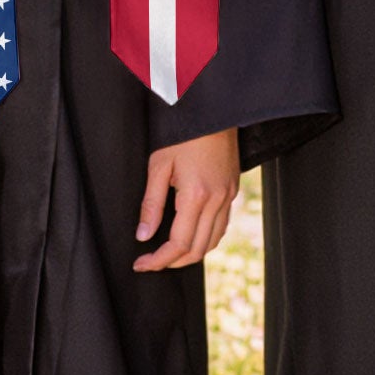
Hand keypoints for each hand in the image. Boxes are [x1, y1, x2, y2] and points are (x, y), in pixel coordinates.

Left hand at [133, 127, 239, 271]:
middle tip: (151, 261)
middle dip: (173, 262)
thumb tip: (143, 235)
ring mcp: (228, 195)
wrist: (213, 110)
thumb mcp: (159, 165)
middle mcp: (217, 199)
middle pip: (197, 249)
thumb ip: (151, 204)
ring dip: (191, 253)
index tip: (141, 264)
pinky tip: (191, 234)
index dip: (158, 260)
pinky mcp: (233, 189)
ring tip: (169, 253)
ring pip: (213, 240)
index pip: (178, 244)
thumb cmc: (184, 133)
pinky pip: (222, 225)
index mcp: (196, 195)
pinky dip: (206, 238)